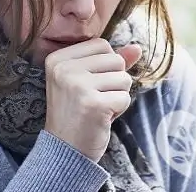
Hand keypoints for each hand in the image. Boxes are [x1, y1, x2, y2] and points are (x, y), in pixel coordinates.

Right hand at [43, 39, 141, 161]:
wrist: (65, 150)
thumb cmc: (78, 112)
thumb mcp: (88, 81)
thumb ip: (110, 62)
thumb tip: (137, 47)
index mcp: (58, 59)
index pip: (102, 45)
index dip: (105, 66)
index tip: (88, 86)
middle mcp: (64, 69)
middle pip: (115, 60)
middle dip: (114, 82)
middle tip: (94, 99)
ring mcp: (77, 86)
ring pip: (124, 78)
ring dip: (117, 96)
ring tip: (98, 109)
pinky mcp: (93, 104)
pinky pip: (125, 98)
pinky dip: (119, 110)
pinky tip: (101, 118)